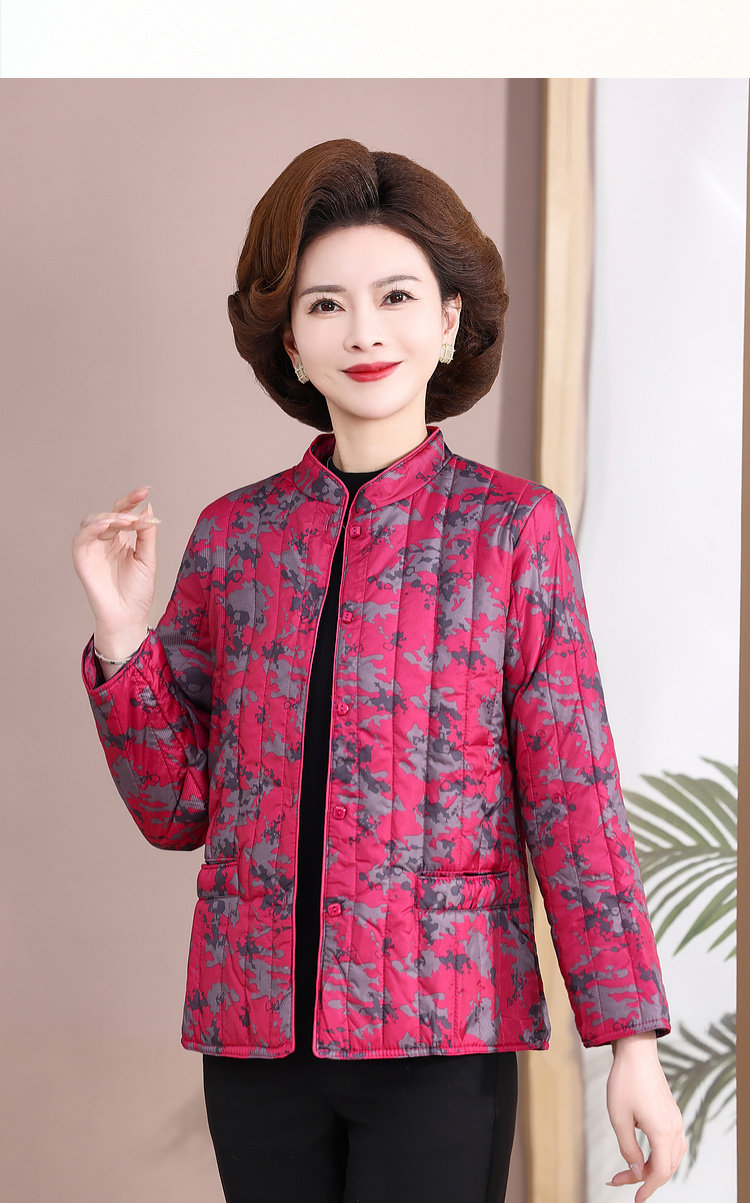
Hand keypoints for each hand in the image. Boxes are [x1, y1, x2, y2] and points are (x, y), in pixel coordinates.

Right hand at [72, 485, 160, 650]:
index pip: (124, 512)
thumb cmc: (138, 591)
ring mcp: (93, 548)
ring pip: (92, 521)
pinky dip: (92, 528)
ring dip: (108, 517)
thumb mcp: (148, 559)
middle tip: (135, 516)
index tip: (145, 490)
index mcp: (122, 538)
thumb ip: (147, 534)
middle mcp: (106, 540)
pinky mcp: (82, 559)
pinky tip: (106, 525)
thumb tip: (148, 508)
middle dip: (122, 508)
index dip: (132, 499)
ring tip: (124, 521)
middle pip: (108, 513)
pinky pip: (81, 538)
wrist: (128, 616)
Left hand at [606, 1032, 686, 1199]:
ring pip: (672, 1157)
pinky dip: (660, 1156)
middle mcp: (674, 1129)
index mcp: (662, 1133)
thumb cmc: (625, 1082)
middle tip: (619, 1180)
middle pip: (667, 1167)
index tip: (634, 1198)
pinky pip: (672, 1144)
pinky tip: (645, 1155)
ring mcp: (676, 1121)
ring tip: (631, 1171)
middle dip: (644, 1178)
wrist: (636, 1052)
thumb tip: (637, 1171)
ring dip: (654, 1168)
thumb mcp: (619, 1118)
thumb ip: (628, 1149)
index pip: (659, 1172)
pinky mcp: (672, 1114)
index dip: (647, 1188)